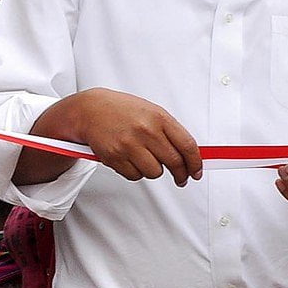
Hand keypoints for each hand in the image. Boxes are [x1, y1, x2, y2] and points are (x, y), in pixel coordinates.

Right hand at [35, 88, 202, 184]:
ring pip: (155, 172)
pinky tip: (130, 159)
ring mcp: (129, 145)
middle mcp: (146, 131)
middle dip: (181, 174)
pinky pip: (135, 176)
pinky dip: (136, 172)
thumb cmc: (123, 111)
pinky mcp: (115, 157)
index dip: (196, 163)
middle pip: (174, 162)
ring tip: (145, 158)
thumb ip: (171, 131)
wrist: (90, 110)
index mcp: (159, 118)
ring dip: (154, 170)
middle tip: (181, 178)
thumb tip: (190, 154)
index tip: (197, 171)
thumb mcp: (152, 112)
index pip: (187, 145)